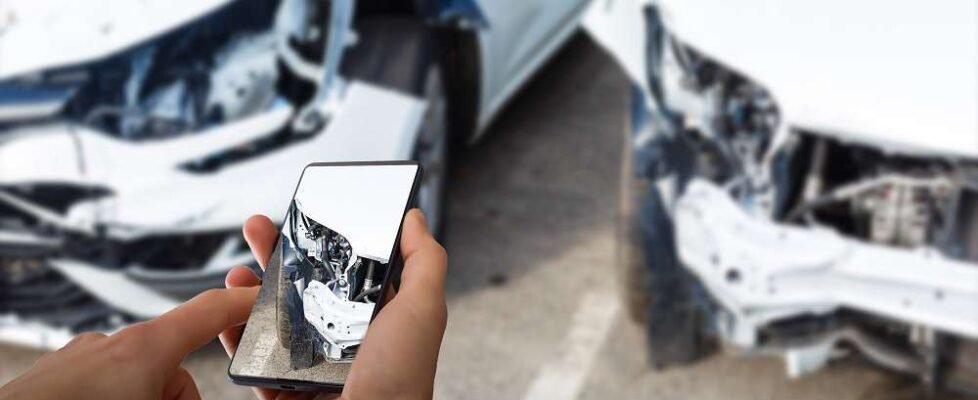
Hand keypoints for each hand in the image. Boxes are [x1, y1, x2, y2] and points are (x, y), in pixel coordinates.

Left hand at [0, 282, 258, 399]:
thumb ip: (188, 394)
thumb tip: (196, 392)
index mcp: (143, 349)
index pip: (211, 310)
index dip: (246, 301)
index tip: (268, 299)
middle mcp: (109, 345)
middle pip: (173, 367)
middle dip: (177, 397)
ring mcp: (77, 361)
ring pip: (136, 382)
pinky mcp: (51, 379)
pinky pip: (102, 387)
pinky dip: (112, 398)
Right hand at [221, 209, 448, 399]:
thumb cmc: (400, 381)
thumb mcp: (422, 310)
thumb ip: (424, 262)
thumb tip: (415, 219)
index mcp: (377, 320)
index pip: (346, 270)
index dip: (324, 241)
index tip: (303, 215)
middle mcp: (343, 341)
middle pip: (302, 287)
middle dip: (277, 254)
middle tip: (257, 228)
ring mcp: (311, 366)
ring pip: (271, 319)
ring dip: (249, 291)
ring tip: (236, 271)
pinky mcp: (283, 390)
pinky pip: (253, 360)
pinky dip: (234, 336)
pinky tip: (226, 315)